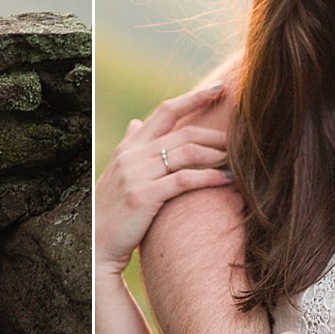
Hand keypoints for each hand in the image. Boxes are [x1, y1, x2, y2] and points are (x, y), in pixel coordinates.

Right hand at [95, 82, 231, 274]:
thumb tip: (135, 122)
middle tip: (239, 139)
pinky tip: (227, 180)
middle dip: (215, 134)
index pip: (165, 110)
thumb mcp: (118, 173)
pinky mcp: (143, 196)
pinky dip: (209, 177)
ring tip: (237, 160)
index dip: (194, 97)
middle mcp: (132, 155)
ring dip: (217, 155)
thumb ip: (131, 146)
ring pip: (187, 152)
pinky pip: (184, 180)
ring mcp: (136, 174)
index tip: (220, 88)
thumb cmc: (112, 210)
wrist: (95, 245)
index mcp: (129, 146)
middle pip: (183, 132)